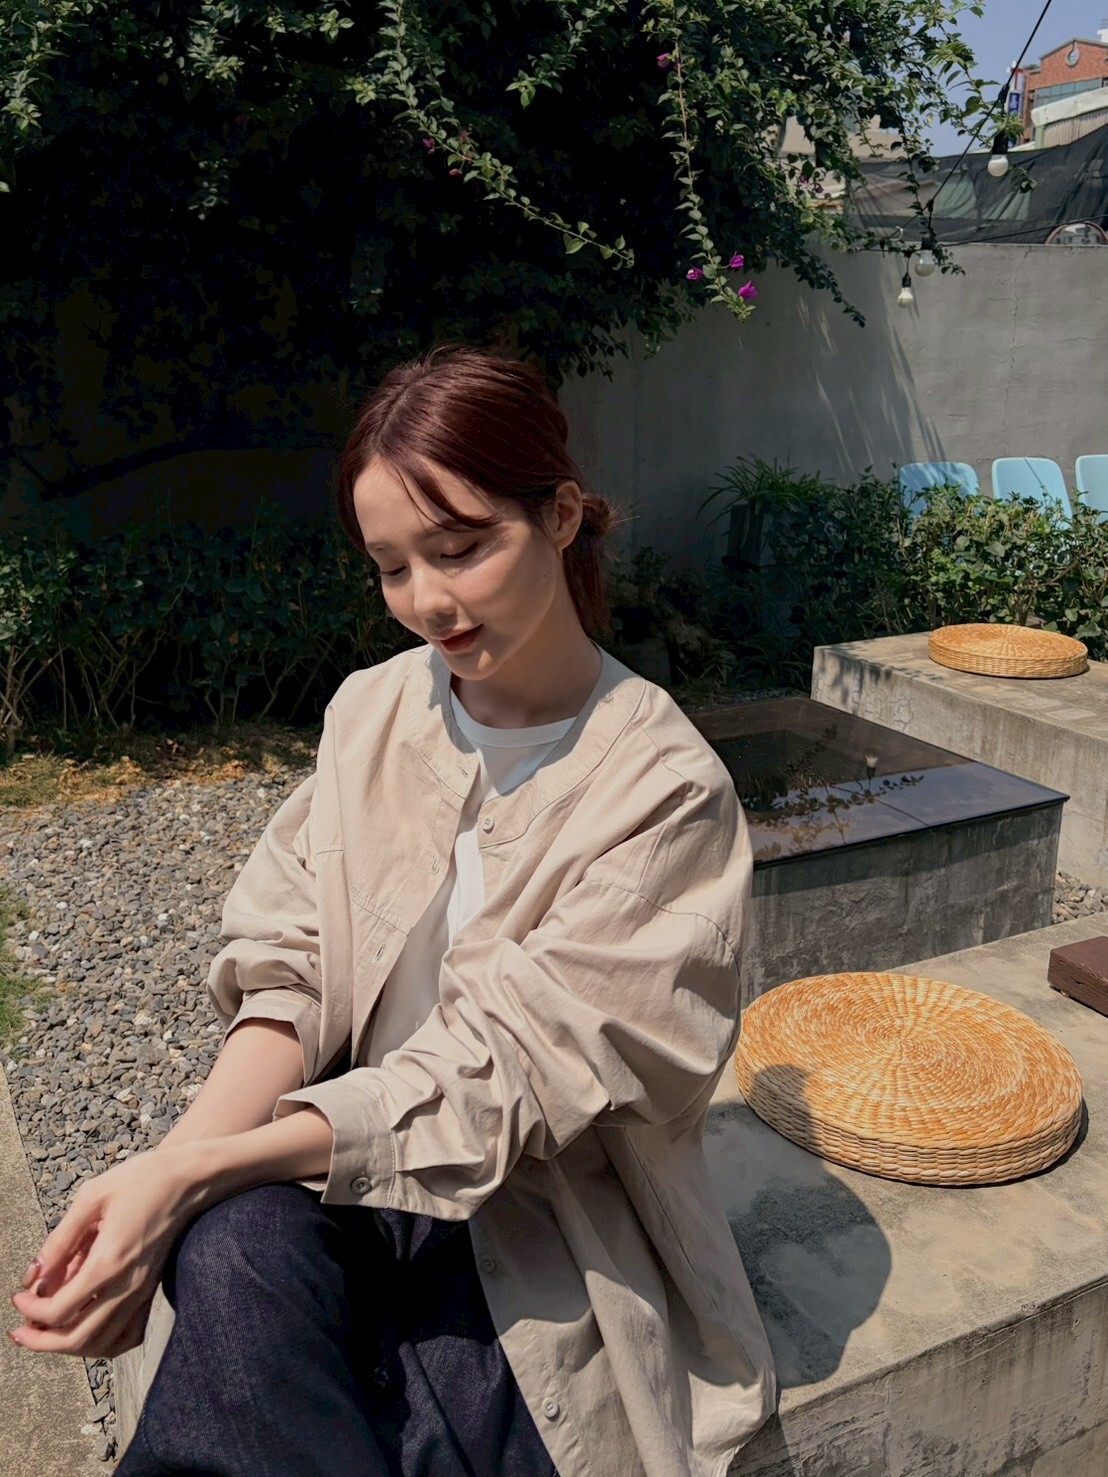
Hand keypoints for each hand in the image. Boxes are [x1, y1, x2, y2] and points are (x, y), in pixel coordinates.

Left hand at [8, 1145, 205, 1359]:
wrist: (189, 1178)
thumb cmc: (140, 1179)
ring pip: (101, 1343)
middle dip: (40, 1341)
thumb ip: (60, 1239)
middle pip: (77, 1338)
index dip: (30, 1311)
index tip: (17, 1296)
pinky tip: (85, 1330)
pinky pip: (126, 1336)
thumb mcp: (92, 1197)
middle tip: (19, 1330)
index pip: (60, 1310)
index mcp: (109, 1262)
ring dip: (67, 1346)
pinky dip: (102, 1343)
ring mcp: (142, 1291)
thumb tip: (34, 1275)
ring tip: (45, 1333)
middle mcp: (127, 1285)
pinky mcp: (151, 1290)